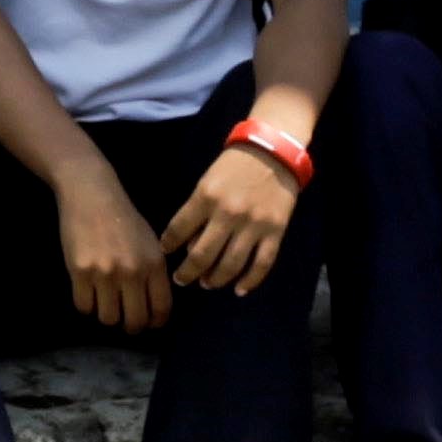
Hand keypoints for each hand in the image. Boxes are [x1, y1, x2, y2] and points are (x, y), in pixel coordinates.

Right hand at [56, 158, 173, 332]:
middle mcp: (132, 272)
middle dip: (131, 327)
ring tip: (105, 303)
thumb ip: (154, 272)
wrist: (91, 193)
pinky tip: (88, 293)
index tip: (148, 323)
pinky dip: (86, 305)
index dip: (155, 323)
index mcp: (154, 264)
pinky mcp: (80, 271)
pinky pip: (84, 306)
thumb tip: (155, 306)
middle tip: (125, 321)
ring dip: (107, 315)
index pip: (161, 309)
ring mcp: (104, 273)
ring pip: (108, 318)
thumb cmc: (123, 217)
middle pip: (135, 321)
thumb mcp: (150, 242)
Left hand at [163, 138, 301, 296]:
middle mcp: (228, 214)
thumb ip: (197, 210)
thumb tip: (187, 244)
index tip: (166, 253)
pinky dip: (250, 281)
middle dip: (188, 272)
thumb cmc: (234, 165)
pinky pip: (262, 264)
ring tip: (207, 283)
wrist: (273, 151)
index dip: (169, 245)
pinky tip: (239, 289)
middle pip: (202, 255)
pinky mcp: (275, 232)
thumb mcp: (207, 181)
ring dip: (215, 280)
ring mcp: (254, 225)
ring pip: (230, 265)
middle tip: (182, 280)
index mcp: (206, 197)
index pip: (179, 230)